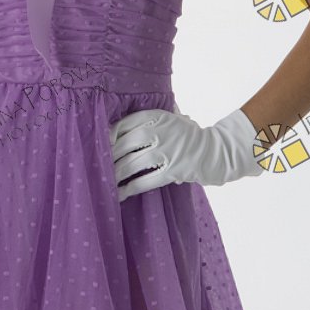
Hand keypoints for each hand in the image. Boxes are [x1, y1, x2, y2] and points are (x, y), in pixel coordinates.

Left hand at [109, 106, 264, 201]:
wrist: (213, 150)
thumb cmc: (186, 133)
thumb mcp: (169, 117)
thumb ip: (147, 118)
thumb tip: (115, 127)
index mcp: (155, 115)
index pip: (123, 123)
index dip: (107, 136)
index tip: (98, 146)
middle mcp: (159, 130)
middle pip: (123, 145)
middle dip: (108, 158)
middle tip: (97, 168)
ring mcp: (166, 150)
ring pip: (130, 164)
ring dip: (114, 175)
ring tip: (104, 182)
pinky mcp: (172, 170)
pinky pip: (144, 181)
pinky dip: (129, 189)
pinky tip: (119, 194)